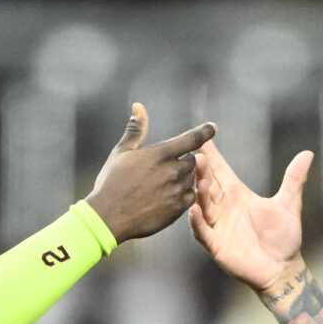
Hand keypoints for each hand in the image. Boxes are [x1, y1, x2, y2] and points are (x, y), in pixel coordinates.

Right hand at [85, 103, 216, 242]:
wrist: (109, 217)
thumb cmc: (112, 182)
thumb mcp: (121, 152)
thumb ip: (136, 130)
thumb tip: (138, 106)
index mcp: (161, 154)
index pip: (192, 139)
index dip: (204, 132)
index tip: (212, 128)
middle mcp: (173, 171)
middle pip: (192, 160)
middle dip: (182, 162)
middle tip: (164, 169)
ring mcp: (177, 191)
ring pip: (191, 179)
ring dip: (182, 179)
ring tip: (161, 185)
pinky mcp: (177, 209)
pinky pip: (190, 197)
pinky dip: (183, 195)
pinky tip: (167, 197)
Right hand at [187, 139, 313, 293]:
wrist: (282, 269)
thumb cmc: (285, 238)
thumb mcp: (289, 204)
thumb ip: (294, 179)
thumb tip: (308, 153)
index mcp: (238, 195)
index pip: (221, 171)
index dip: (212, 155)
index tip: (202, 138)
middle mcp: (224, 208)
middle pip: (209, 185)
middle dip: (202, 170)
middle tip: (196, 156)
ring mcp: (218, 226)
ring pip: (203, 205)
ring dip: (199, 192)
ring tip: (197, 178)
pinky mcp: (216, 245)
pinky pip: (202, 231)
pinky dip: (196, 221)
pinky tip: (193, 210)